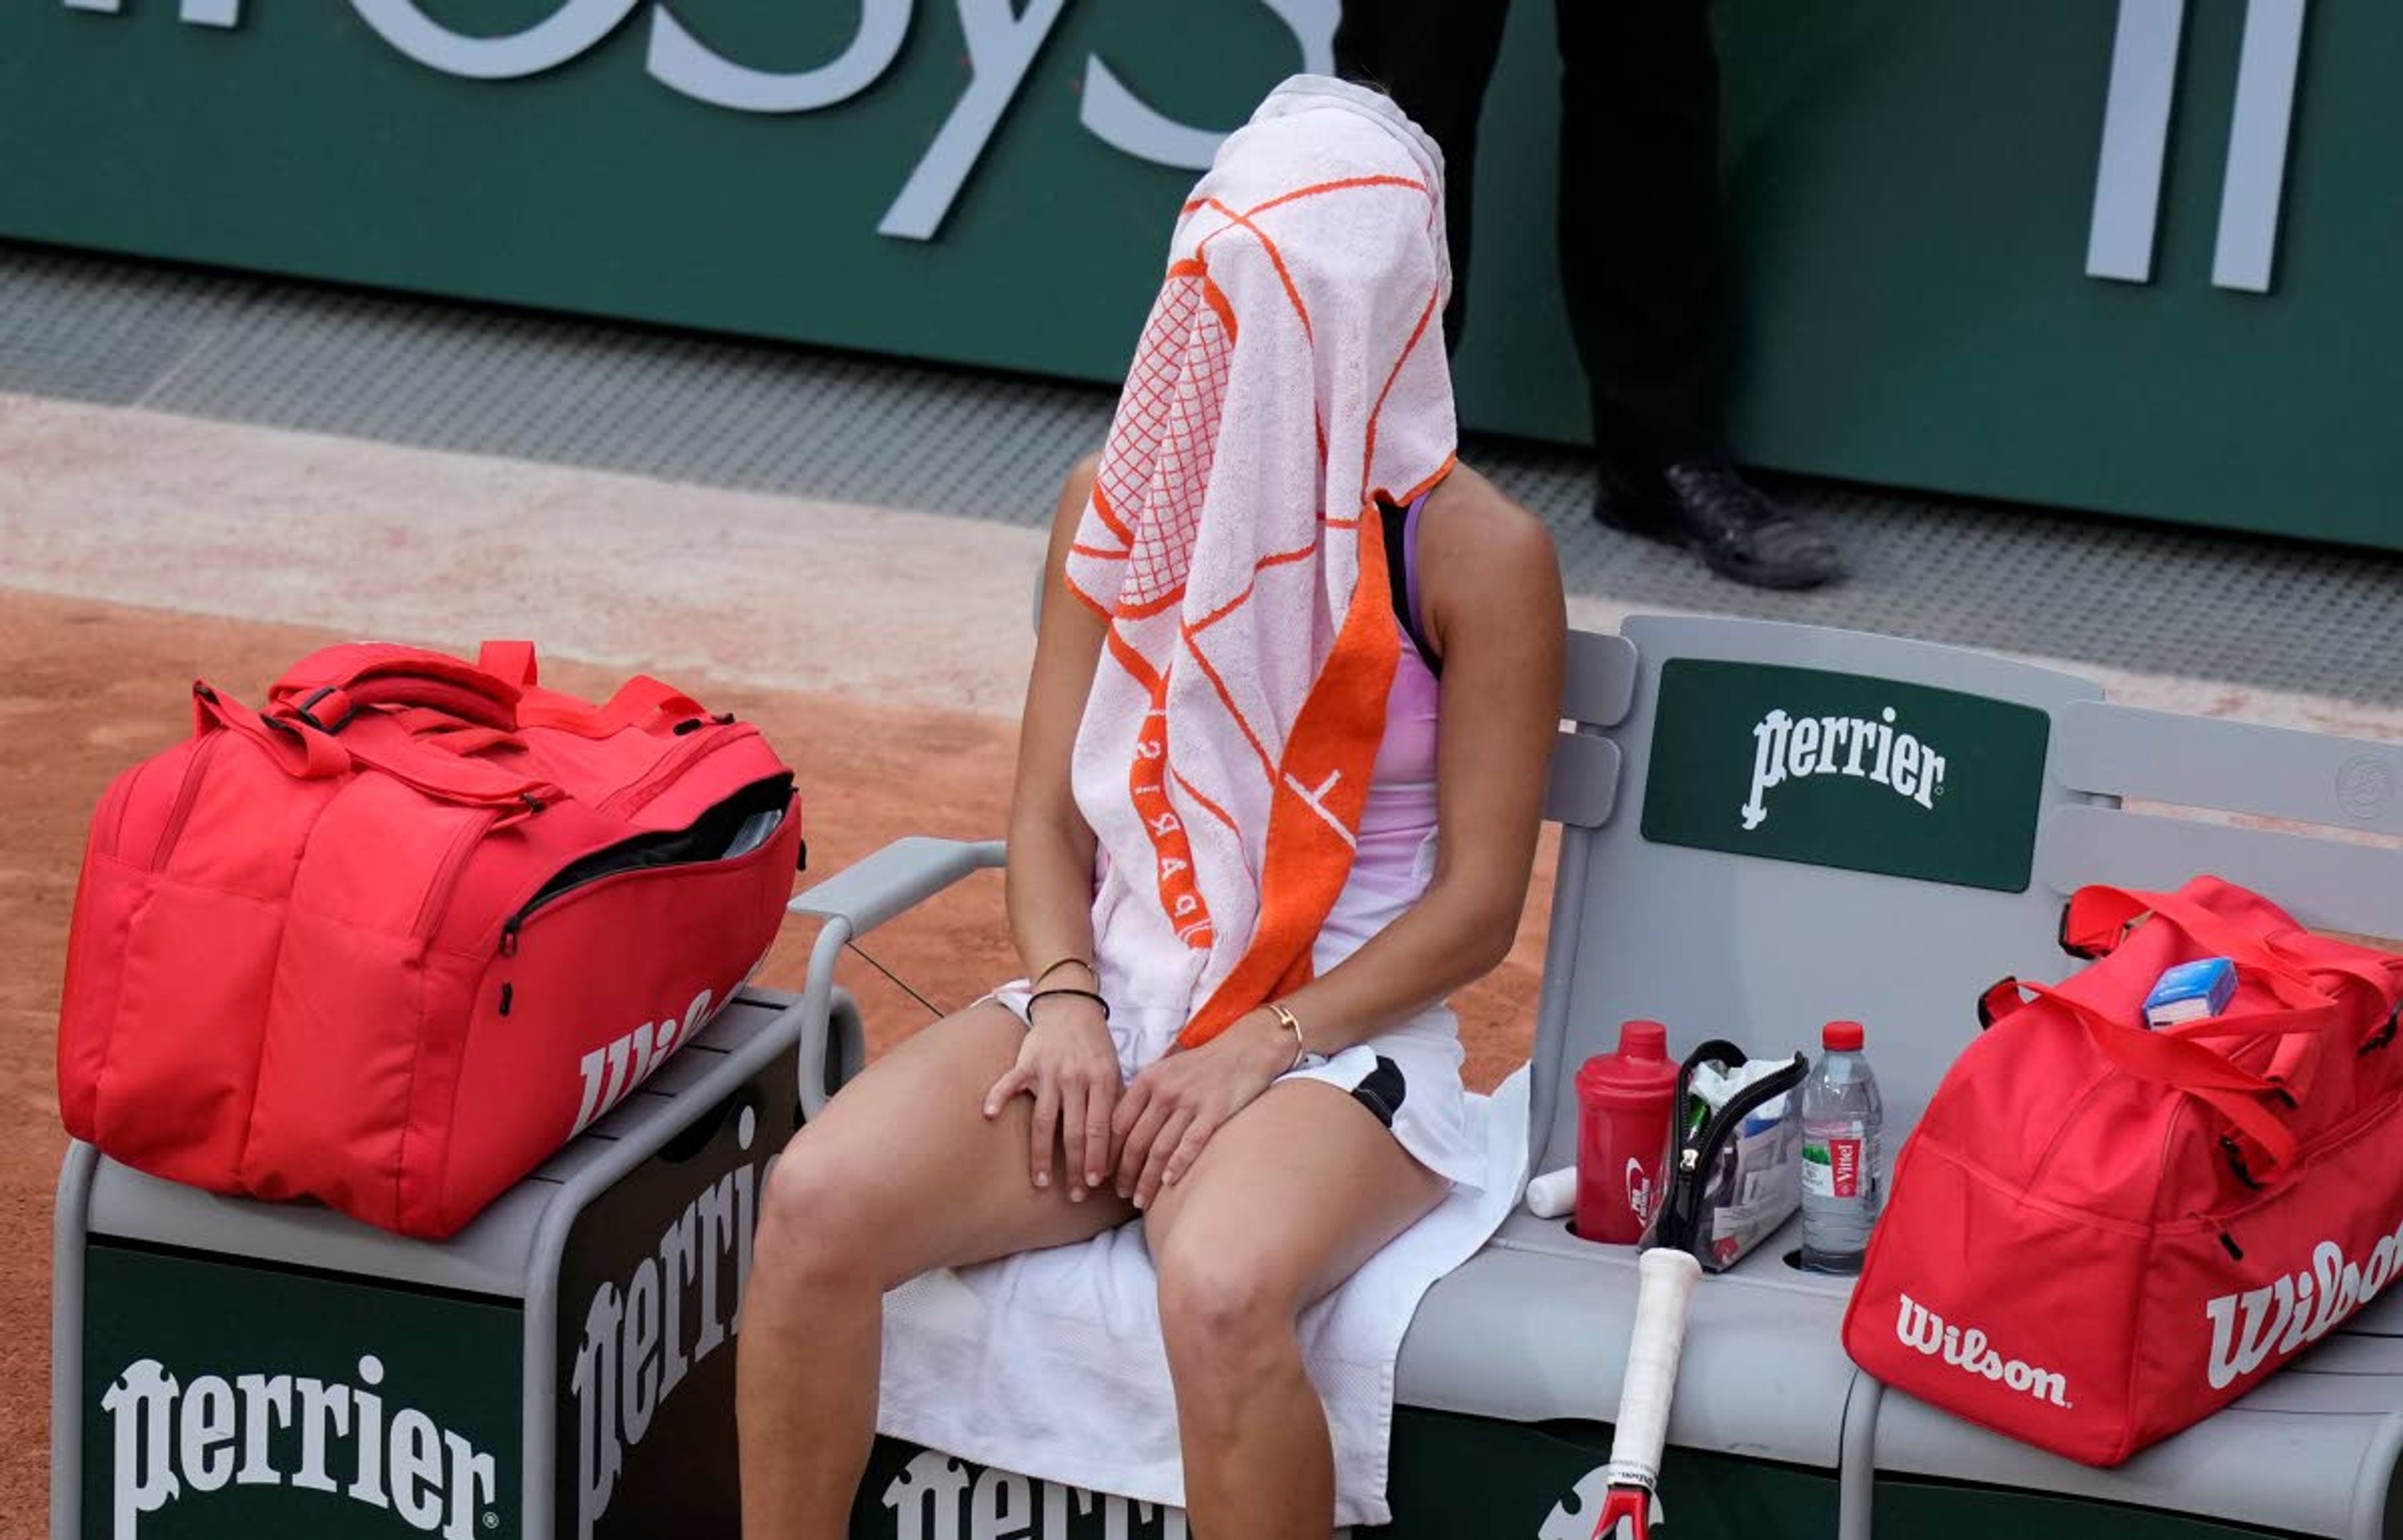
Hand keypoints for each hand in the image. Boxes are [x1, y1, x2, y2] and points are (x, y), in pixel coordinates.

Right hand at [985, 997, 1121, 1199]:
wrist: (1071, 1007)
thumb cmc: (1096, 1045)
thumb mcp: (1114, 1070)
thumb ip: (1116, 1103)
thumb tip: (1122, 1146)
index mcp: (1101, 1079)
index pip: (1100, 1127)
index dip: (1098, 1157)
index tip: (1097, 1183)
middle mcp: (1074, 1077)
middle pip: (1074, 1130)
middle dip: (1076, 1166)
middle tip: (1076, 1194)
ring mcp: (1048, 1070)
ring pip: (1044, 1119)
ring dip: (1041, 1154)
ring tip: (1042, 1182)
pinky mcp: (1026, 1062)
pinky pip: (1009, 1082)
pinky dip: (998, 1097)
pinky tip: (990, 1115)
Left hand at [1110, 1010, 1292, 1208]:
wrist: (1246, 1049)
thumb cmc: (1202, 1066)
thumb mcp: (1166, 1072)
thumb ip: (1143, 1097)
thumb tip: (1116, 1132)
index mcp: (1148, 1080)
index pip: (1117, 1123)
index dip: (1107, 1153)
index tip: (1103, 1175)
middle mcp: (1165, 1090)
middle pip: (1136, 1140)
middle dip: (1125, 1173)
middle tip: (1121, 1193)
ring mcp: (1190, 1101)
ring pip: (1160, 1148)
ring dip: (1147, 1179)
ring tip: (1140, 1200)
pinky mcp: (1215, 1111)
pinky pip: (1190, 1143)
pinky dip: (1177, 1165)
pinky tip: (1168, 1183)